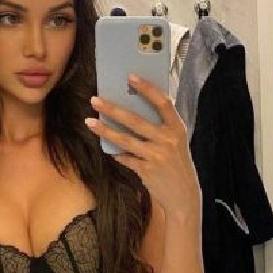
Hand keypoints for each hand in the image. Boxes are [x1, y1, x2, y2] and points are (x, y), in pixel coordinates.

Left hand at [86, 74, 200, 215]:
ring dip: (105, 130)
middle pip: (136, 120)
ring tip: (89, 122)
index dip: (147, 88)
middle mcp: (168, 140)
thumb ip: (161, 127)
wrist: (183, 195)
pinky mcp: (147, 170)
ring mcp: (157, 156)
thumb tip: (132, 109)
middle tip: (95, 100)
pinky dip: (115, 152)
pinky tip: (107, 148)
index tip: (131, 77)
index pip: (163, 103)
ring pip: (125, 140)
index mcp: (177, 129)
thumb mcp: (176, 143)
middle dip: (113, 109)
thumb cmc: (176, 164)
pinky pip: (125, 158)